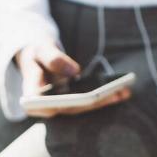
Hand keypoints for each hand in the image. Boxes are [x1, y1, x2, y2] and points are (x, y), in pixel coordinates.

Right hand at [16, 42, 130, 117]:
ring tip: (124, 92)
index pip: (46, 106)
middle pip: (71, 107)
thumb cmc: (38, 52)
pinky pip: (88, 102)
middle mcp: (46, 106)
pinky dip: (105, 97)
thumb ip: (53, 59)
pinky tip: (122, 92)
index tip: (84, 98)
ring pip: (83, 107)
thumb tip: (74, 72)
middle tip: (115, 94)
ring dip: (104, 101)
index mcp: (31, 96)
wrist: (38, 56)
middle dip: (95, 102)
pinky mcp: (71, 103)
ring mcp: (60, 106)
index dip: (64, 105)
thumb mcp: (41, 49)